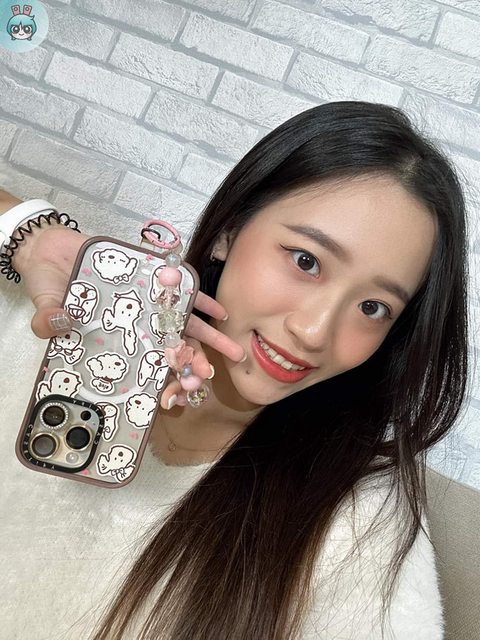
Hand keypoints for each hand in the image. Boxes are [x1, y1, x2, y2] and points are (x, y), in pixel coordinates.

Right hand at [15, 224, 244, 408]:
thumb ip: (49, 318)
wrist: (52, 251)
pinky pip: (180, 292)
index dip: (162, 377)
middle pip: (170, 347)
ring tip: (229, 347)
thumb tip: (54, 325)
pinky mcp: (151, 279)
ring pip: (182, 324)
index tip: (180, 393)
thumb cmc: (49, 284)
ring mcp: (147, 304)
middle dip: (192, 362)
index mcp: (117, 338)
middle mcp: (137, 325)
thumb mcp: (46, 303)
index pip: (143, 362)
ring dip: (207, 336)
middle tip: (211, 374)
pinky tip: (217, 310)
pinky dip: (198, 300)